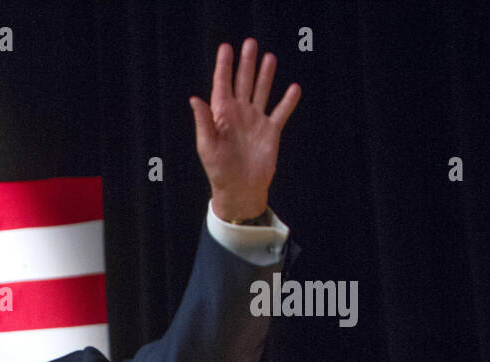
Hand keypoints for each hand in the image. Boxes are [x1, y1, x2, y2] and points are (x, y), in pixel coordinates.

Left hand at [190, 38, 300, 221]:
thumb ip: (204, 121)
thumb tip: (195, 99)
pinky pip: (281, 112)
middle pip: (243, 82)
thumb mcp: (207, 146)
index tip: (226, 47)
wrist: (240, 189)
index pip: (222, 85)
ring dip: (265, 75)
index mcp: (222, 116)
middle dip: (246, 63)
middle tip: (250, 43)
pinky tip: (293, 88)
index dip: (224, 66)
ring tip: (270, 57)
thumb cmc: (218, 171)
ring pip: (262, 91)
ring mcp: (255, 121)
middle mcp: (239, 114)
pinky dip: (288, 101)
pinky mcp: (270, 131)